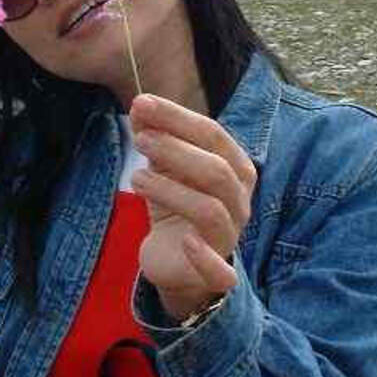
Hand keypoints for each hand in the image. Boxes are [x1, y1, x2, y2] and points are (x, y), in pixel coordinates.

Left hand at [129, 94, 256, 322]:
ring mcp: (230, 236)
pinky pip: (220, 269)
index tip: (141, 103)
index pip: (213, 134)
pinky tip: (185, 240)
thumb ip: (155, 136)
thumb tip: (140, 106)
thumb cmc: (177, 205)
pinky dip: (204, 255)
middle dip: (175, 149)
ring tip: (137, 177)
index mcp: (234, 167)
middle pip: (216, 170)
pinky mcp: (216, 272)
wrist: (179, 261)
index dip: (177, 117)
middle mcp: (239, 200)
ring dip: (171, 190)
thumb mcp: (164, 167)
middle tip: (140, 139)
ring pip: (210, 209)